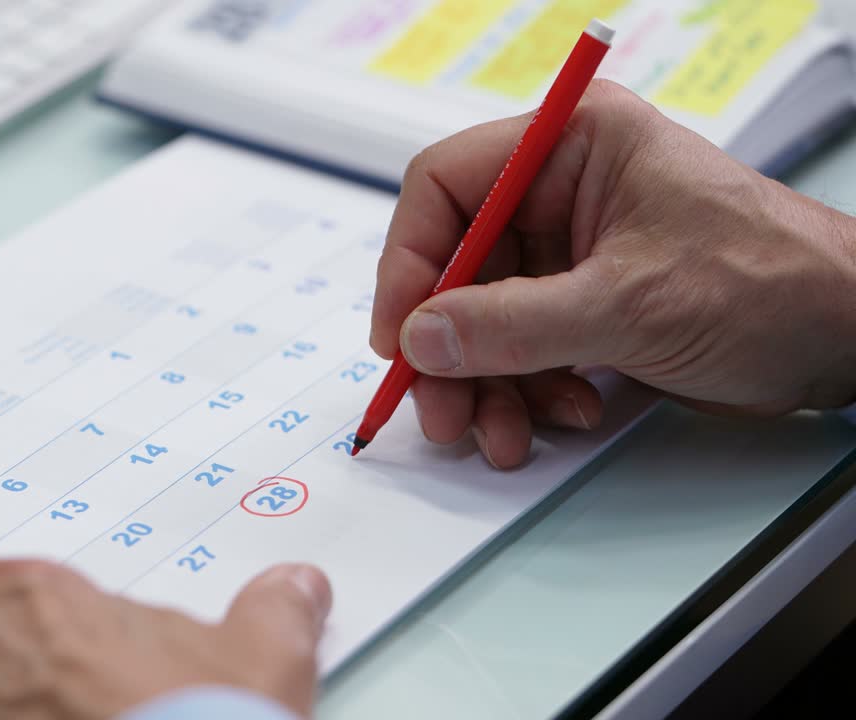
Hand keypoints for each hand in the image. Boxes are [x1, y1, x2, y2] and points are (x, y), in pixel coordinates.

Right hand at [371, 79, 855, 468]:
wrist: (849, 339)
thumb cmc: (772, 283)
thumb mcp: (630, 304)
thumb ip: (514, 323)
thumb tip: (421, 337)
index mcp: (572, 145)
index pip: (446, 186)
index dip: (410, 262)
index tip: (400, 335)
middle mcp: (562, 191)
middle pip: (456, 266)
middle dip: (448, 347)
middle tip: (443, 408)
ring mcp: (572, 252)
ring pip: (482, 319)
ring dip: (484, 384)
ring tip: (501, 433)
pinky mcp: (585, 305)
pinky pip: (520, 348)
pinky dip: (526, 392)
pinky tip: (564, 416)